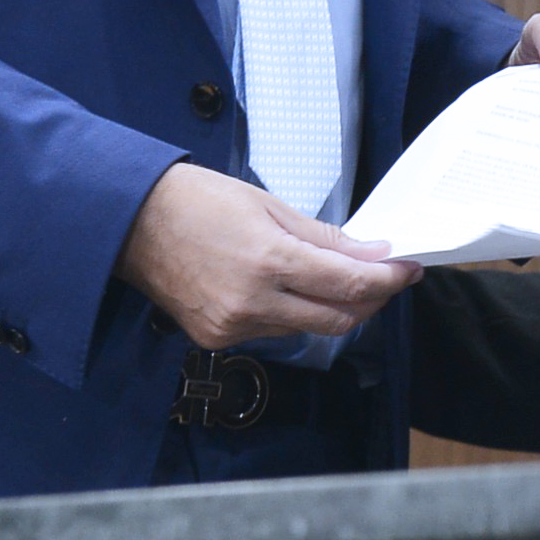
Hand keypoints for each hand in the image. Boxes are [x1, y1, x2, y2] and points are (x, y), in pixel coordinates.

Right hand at [115, 163, 416, 348]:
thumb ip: (325, 238)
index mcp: (269, 261)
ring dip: (332, 307)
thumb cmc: (197, 201)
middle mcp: (253, 303)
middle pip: (338, 318)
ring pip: (307, 328)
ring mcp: (233, 327)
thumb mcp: (269, 205)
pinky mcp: (216, 339)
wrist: (131, 223)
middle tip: (386, 277)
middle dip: (370, 300)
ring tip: (338, 277)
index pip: (350, 284)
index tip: (409, 268)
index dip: (388, 279)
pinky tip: (292, 290)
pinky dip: (294, 314)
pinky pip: (275, 333)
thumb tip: (372, 254)